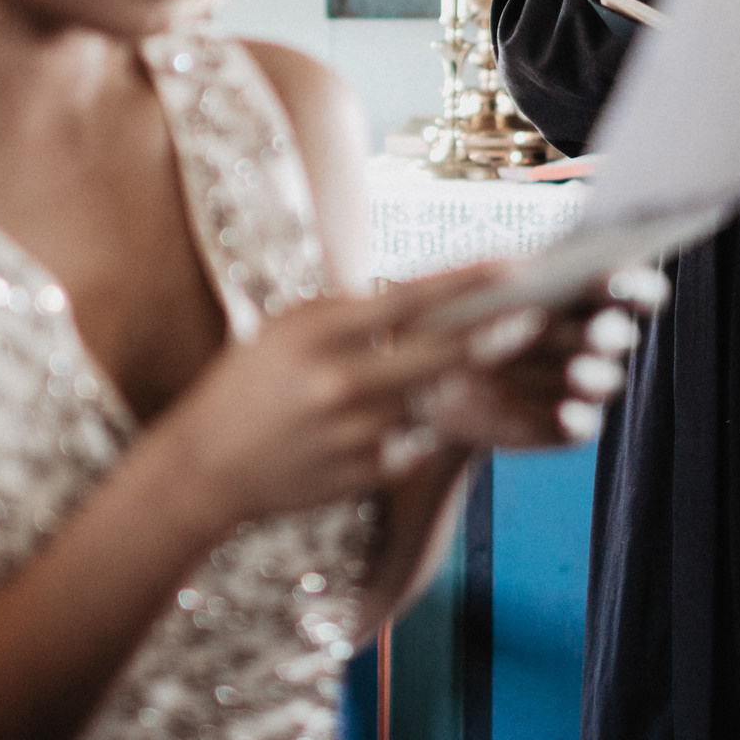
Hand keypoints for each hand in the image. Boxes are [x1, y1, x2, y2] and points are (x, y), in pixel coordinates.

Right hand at [160, 264, 516, 524]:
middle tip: (534, 318)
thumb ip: (355, 311)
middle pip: (441, 355)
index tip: (516, 264)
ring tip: (447, 371)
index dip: (469, 282)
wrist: (205, 465)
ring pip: (434, 401)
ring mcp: (353, 433)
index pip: (411, 299)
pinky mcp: (363, 475)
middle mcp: (339, 381)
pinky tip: (392, 422)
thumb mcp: (291, 328)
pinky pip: (416, 444)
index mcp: (319, 332)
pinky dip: (417, 430)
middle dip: (495, 336)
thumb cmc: (253, 381)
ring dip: (450, 385)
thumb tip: (431, 293)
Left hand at [422, 267, 664, 449]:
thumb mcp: (462, 293)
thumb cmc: (451, 323)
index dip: (635, 283)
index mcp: (576, 293)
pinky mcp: (564, 425)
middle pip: (617, 334)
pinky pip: (583, 425)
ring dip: (593, 375)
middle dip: (610, 332)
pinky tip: (564, 413)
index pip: (624, 285)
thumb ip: (496, 278)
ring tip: (575, 372)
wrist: (428, 384)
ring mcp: (578, 385)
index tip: (623, 278)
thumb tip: (525, 268)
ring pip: (603, 379)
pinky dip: (576, 420)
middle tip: (596, 331)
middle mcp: (588, 339)